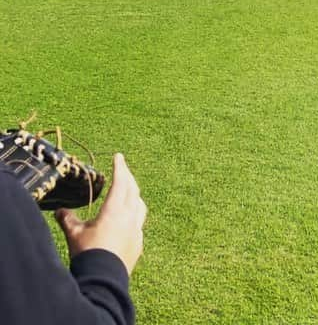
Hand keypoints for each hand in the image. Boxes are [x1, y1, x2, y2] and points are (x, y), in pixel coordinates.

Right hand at [55, 153, 146, 275]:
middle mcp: (130, 216)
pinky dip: (135, 213)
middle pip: (133, 190)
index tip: (119, 156)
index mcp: (115, 209)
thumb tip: (59, 211)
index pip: (120, 182)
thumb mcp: (74, 234)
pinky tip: (130, 218)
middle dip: (128, 177)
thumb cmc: (88, 254)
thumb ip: (68, 220)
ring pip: (140, 205)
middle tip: (123, 169)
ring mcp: (137, 229)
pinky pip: (139, 222)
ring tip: (129, 190)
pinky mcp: (138, 242)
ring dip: (135, 194)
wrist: (103, 280)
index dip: (120, 167)